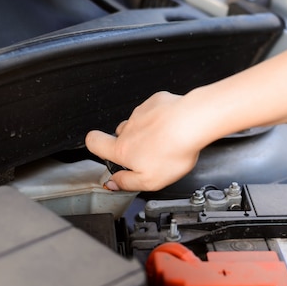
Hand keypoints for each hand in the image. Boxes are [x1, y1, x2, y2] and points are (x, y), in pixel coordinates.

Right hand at [85, 91, 203, 191]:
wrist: (192, 122)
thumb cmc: (173, 150)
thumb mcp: (149, 181)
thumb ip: (127, 182)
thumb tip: (114, 184)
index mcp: (123, 149)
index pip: (94, 142)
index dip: (94, 146)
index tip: (102, 151)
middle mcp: (129, 128)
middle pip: (120, 134)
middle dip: (130, 144)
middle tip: (147, 155)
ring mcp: (142, 112)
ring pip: (138, 123)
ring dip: (147, 132)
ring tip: (165, 143)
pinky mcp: (156, 102)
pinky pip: (154, 111)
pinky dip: (161, 119)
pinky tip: (173, 128)